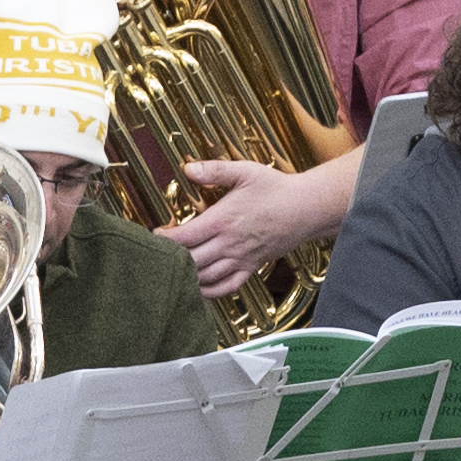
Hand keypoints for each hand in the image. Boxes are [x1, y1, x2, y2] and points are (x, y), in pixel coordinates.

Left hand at [161, 159, 327, 299]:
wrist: (306, 208)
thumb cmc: (276, 188)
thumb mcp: (244, 171)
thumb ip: (214, 170)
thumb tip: (188, 168)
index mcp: (223, 220)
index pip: (185, 237)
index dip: (165, 240)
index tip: (155, 235)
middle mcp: (230, 243)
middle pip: (191, 261)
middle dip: (171, 260)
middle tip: (159, 255)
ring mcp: (241, 258)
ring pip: (206, 277)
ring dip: (187, 277)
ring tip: (173, 271)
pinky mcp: (251, 267)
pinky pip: (227, 287)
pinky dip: (210, 292)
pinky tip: (199, 288)